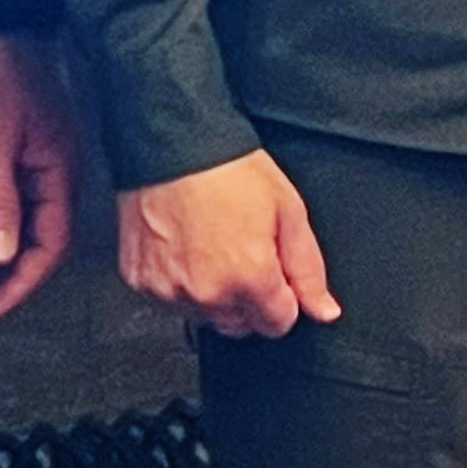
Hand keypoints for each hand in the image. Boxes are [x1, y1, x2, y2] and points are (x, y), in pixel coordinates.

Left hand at [0, 29, 82, 322]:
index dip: (20, 286)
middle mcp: (64, 172)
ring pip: (39, 226)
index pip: (50, 247)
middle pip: (47, 244)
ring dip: (10, 260)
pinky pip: (32, 204)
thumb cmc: (10, 68)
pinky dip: (11, 230)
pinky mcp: (42, 151)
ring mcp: (55, 162)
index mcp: (62, 171)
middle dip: (13, 283)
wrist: (15, 23)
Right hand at [117, 148, 340, 339]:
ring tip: (211, 244)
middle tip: (241, 250)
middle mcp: (208, 293)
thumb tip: (325, 311)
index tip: (274, 270)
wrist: (173, 143)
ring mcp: (170, 290)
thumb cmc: (229, 168)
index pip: (278, 324)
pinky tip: (185, 245)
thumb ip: (308, 269)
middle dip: (248, 297)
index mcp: (249, 279)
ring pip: (204, 315)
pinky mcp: (142, 281)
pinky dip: (179, 281)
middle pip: (240, 324)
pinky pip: (170, 298)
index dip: (282, 296)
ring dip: (212, 293)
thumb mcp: (288, 209)